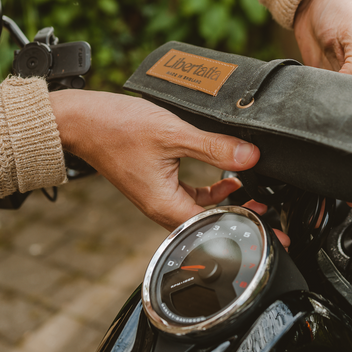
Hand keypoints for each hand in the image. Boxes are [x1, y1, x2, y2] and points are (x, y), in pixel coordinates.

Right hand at [49, 90, 259, 229]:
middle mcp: (161, 209)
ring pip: (201, 210)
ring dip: (227, 202)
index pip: (214, 227)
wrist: (80, 120)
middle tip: (270, 212)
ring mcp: (158, 197)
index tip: (271, 230)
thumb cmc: (115, 128)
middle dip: (241, 217)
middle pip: (210, 224)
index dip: (245, 225)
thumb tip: (251, 156)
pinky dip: (211, 189)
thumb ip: (214, 146)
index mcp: (165, 206)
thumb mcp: (173, 133)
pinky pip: (190, 195)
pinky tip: (226, 175)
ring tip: (254, 192)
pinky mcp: (156, 185)